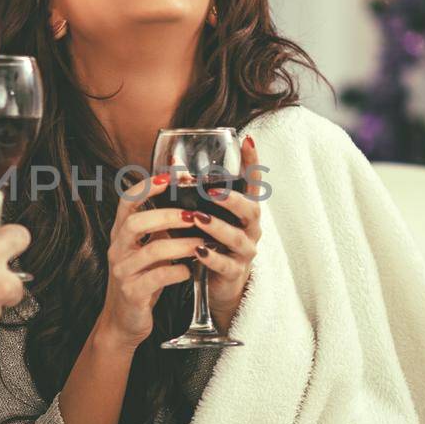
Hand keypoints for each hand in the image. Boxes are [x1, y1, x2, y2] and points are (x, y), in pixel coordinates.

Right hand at [95, 173, 202, 346]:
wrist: (123, 321)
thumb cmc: (141, 279)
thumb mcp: (146, 249)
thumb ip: (159, 227)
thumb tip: (185, 198)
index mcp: (121, 234)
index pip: (127, 202)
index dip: (147, 186)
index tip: (171, 176)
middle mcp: (118, 249)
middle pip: (136, 223)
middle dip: (167, 215)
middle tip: (193, 215)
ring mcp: (123, 271)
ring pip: (152, 251)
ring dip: (181, 244)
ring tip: (201, 242)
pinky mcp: (133, 293)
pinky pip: (158, 278)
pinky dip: (178, 272)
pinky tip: (189, 271)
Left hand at [188, 135, 262, 331]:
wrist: (220, 283)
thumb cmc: (211, 241)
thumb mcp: (207, 215)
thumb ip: (194, 194)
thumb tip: (172, 162)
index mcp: (245, 210)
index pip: (252, 183)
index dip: (252, 162)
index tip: (247, 140)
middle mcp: (250, 229)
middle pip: (251, 211)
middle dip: (232, 200)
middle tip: (211, 191)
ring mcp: (245, 251)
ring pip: (236, 238)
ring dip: (217, 227)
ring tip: (198, 219)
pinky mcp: (235, 272)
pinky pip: (225, 264)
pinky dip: (212, 257)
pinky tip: (198, 251)